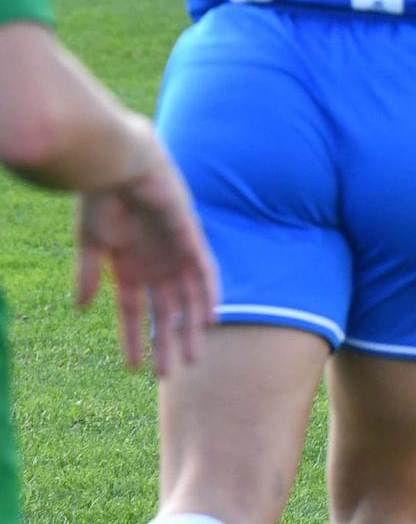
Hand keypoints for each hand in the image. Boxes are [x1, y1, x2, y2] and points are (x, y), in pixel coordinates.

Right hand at [74, 134, 217, 376]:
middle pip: (166, 311)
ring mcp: (174, 251)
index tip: (133, 369)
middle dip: (168, 342)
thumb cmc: (100, 198)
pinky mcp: (191, 235)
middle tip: (172, 375)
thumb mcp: (90, 242)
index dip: (135, 339)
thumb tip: (82, 308)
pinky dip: (209, 294)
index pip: (134, 312)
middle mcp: (155, 263)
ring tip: (193, 358)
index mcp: (128, 267)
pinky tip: (211, 318)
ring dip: (190, 326)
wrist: (120, 163)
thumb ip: (88, 274)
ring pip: (188, 298)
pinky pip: (205, 270)